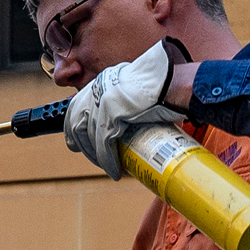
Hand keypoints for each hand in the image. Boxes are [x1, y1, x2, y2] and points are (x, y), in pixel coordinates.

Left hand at [64, 40, 188, 178]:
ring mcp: (103, 100)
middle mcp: (99, 88)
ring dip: (97, 156)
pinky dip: (108, 160)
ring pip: (90, 135)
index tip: (78, 141)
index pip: (77, 105)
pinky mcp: (112, 113)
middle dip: (82, 144)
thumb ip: (133, 102)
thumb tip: (138, 122)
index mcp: (104, 80)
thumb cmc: (166, 85)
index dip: (75, 127)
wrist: (174, 81)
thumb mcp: (140, 89)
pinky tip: (114, 170)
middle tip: (95, 158)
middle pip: (77, 121)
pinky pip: (104, 143)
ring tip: (110, 167)